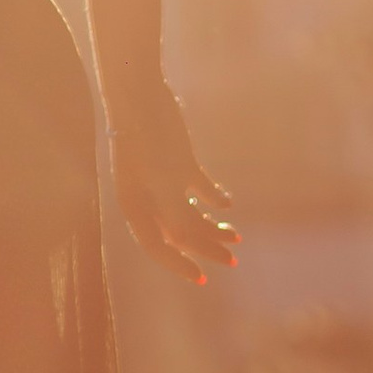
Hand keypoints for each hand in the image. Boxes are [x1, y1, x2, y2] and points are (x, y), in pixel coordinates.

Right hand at [110, 83, 238, 283]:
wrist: (140, 94)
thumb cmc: (147, 138)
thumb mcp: (162, 180)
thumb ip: (174, 212)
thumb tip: (186, 244)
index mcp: (135, 207)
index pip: (157, 245)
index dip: (179, 264)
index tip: (204, 278)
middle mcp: (147, 198)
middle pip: (178, 232)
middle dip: (205, 246)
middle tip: (234, 259)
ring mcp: (163, 179)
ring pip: (189, 211)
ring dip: (212, 225)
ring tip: (237, 236)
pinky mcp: (177, 160)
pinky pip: (196, 186)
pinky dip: (212, 197)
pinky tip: (228, 204)